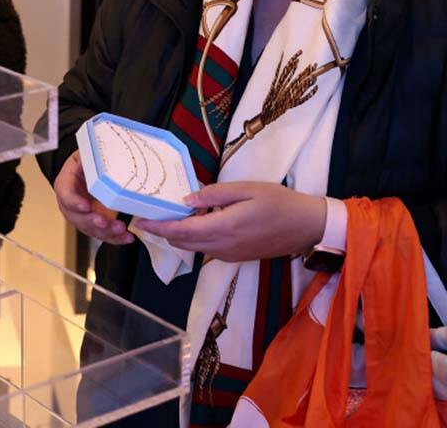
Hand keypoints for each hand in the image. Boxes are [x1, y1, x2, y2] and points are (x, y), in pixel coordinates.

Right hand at [53, 151, 132, 244]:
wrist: (91, 168)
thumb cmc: (89, 160)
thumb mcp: (89, 154)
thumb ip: (93, 159)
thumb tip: (110, 158)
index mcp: (66, 182)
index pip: (65, 193)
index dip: (74, 202)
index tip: (86, 206)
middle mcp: (70, 202)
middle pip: (76, 216)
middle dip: (92, 221)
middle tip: (105, 222)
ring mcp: (81, 214)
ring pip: (89, 228)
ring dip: (105, 232)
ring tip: (121, 231)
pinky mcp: (93, 222)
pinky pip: (101, 233)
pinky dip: (114, 238)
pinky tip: (126, 237)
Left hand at [134, 182, 325, 262]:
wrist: (307, 226)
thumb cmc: (279, 202)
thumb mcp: (246, 189)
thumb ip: (214, 195)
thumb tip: (186, 200)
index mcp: (224, 228)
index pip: (180, 232)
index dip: (158, 227)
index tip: (140, 220)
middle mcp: (223, 247)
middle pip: (182, 243)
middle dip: (164, 230)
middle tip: (153, 212)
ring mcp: (229, 255)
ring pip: (193, 249)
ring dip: (179, 235)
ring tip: (174, 213)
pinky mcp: (236, 257)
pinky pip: (206, 250)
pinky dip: (195, 238)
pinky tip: (198, 221)